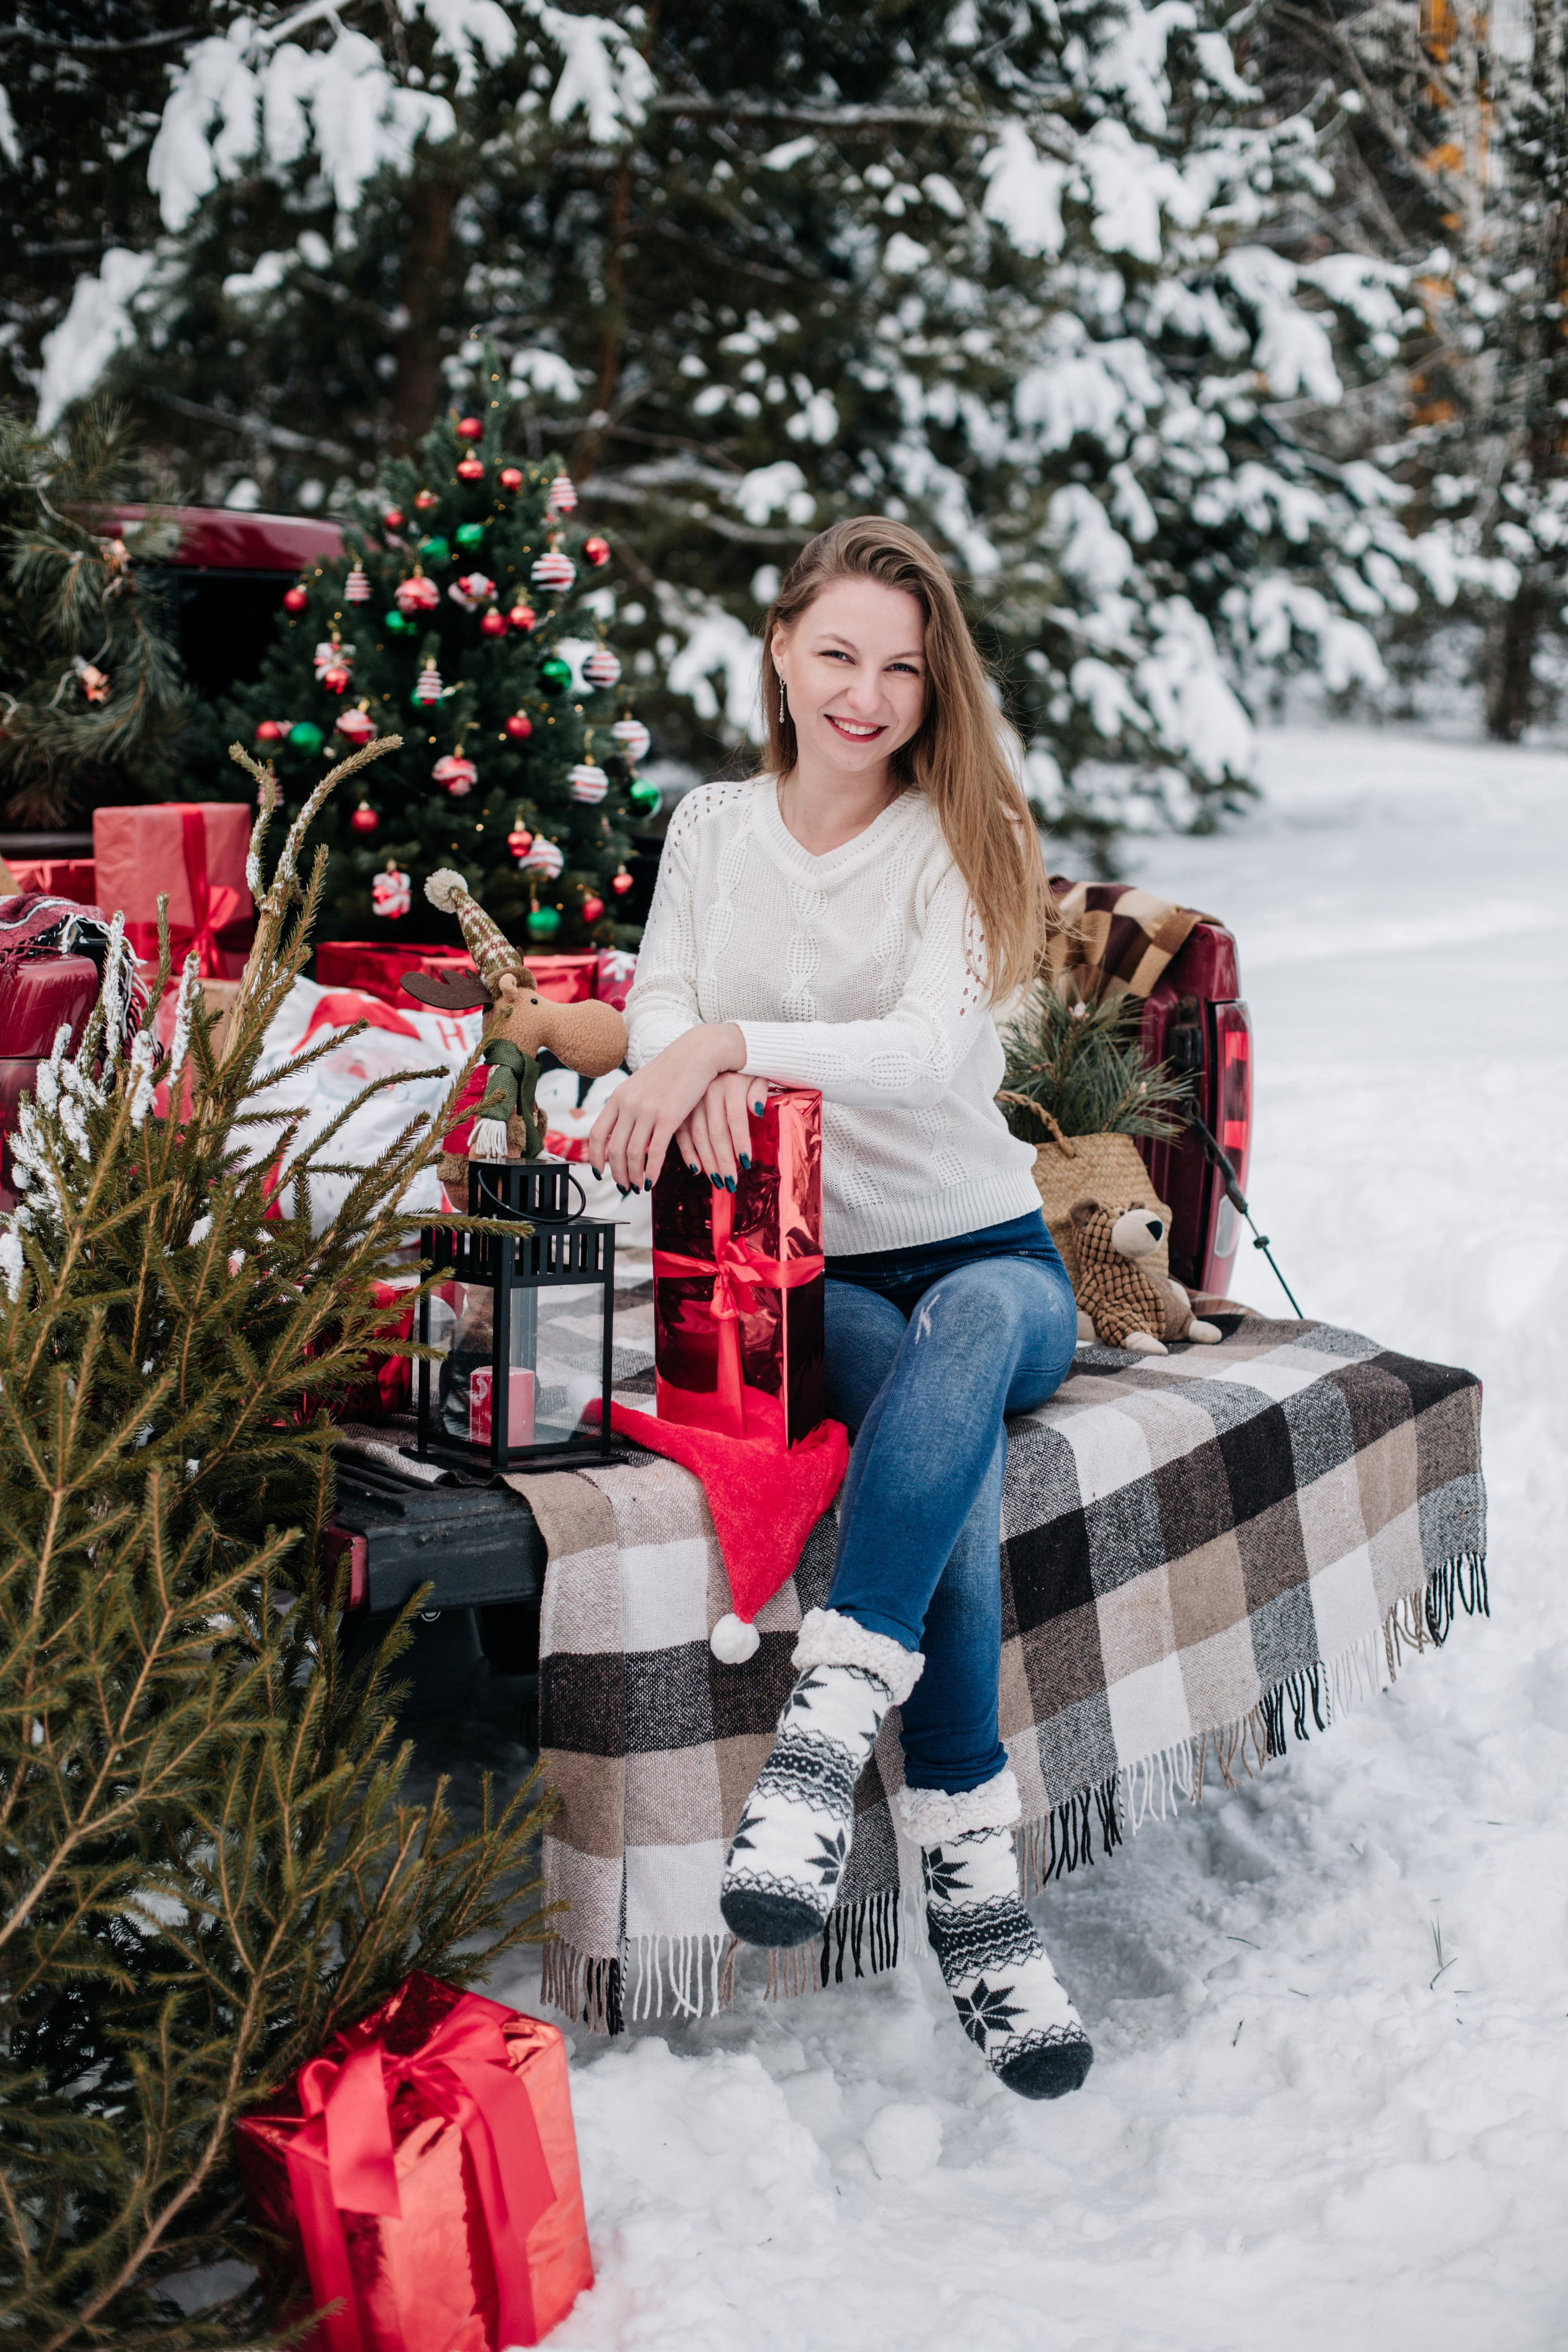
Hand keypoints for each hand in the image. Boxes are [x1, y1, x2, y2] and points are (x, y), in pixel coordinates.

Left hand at [587, 1023, 753, 1192]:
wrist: (697, 1053)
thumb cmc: (673, 1070)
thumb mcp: (642, 1085)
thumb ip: (630, 1105)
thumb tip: (623, 1128)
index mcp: (619, 1096)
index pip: (597, 1133)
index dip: (595, 1157)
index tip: (600, 1171)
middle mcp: (628, 1104)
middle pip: (614, 1148)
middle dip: (617, 1173)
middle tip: (623, 1186)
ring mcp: (647, 1110)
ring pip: (632, 1153)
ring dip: (633, 1176)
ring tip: (638, 1186)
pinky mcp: (668, 1117)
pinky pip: (654, 1152)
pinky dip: (651, 1171)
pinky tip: (652, 1181)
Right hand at [674, 1072, 757, 1188]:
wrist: (710, 1045)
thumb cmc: (739, 1066)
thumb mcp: (755, 1072)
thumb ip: (759, 1090)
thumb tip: (758, 1110)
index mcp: (729, 1083)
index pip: (736, 1118)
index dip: (740, 1142)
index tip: (746, 1163)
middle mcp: (709, 1092)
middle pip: (716, 1132)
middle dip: (723, 1160)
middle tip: (730, 1182)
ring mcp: (691, 1100)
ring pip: (698, 1135)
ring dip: (707, 1160)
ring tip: (717, 1180)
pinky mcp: (679, 1106)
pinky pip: (681, 1133)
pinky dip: (687, 1152)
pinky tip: (696, 1168)